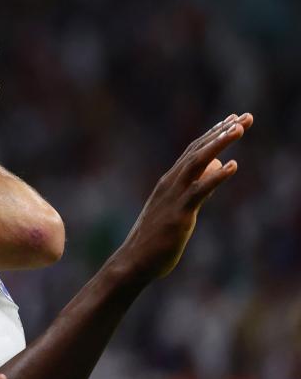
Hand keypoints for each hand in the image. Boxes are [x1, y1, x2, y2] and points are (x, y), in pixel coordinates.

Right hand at [115, 113, 252, 280]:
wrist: (134, 261)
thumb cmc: (155, 240)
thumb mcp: (179, 210)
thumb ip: (197, 189)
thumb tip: (216, 170)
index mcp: (169, 182)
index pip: (193, 151)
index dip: (214, 134)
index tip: (232, 119)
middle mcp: (170, 183)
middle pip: (198, 150)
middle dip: (222, 131)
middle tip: (245, 116)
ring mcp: (174, 197)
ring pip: (197, 163)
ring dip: (219, 144)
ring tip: (240, 129)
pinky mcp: (180, 214)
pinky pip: (199, 191)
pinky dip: (216, 177)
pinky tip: (233, 166)